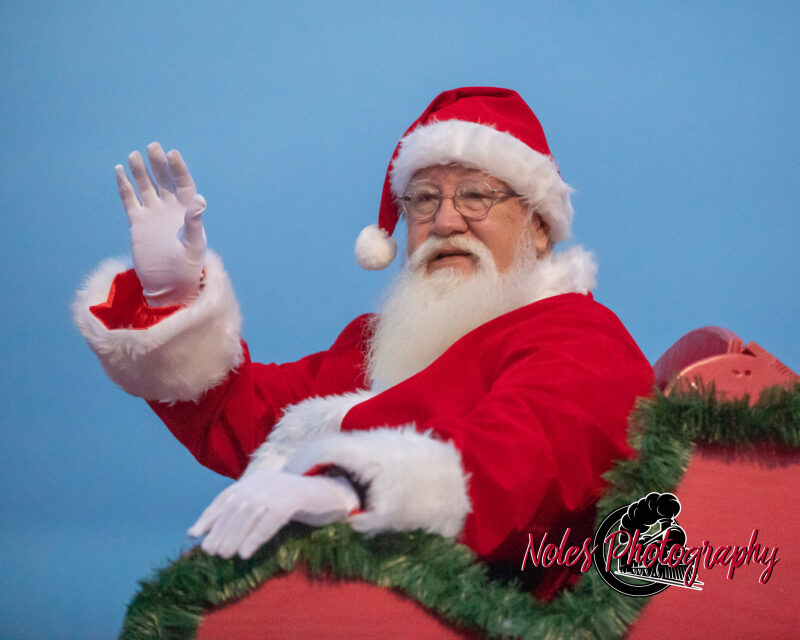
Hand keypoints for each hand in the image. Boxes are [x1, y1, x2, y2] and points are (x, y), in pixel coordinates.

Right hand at [116, 142, 206, 306]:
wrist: (168, 286)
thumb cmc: (187, 269)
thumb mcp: (193, 246)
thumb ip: (194, 223)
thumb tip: (200, 200)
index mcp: (187, 212)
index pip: (184, 184)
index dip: (178, 169)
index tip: (172, 154)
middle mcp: (170, 210)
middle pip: (164, 181)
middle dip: (159, 164)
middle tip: (153, 146)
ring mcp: (153, 215)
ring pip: (145, 187)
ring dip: (140, 171)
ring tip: (134, 155)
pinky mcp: (138, 223)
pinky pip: (130, 200)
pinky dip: (124, 186)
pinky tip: (118, 171)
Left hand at [188, 469, 358, 558]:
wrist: (331, 493)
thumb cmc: (296, 503)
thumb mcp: (269, 503)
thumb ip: (247, 511)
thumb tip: (215, 534)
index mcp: (255, 480)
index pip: (226, 497)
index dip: (209, 516)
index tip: (194, 534)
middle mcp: (264, 481)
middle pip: (236, 507)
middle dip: (220, 530)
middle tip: (210, 552)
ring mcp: (279, 489)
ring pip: (250, 514)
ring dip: (234, 536)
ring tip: (224, 556)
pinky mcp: (294, 499)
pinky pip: (270, 520)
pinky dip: (255, 537)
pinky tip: (245, 554)